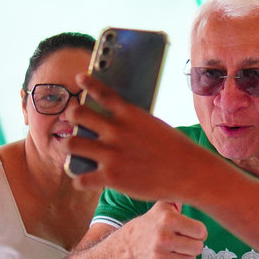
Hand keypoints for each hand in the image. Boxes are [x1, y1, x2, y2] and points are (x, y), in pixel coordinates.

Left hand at [65, 74, 220, 202]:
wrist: (189, 173)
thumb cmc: (176, 150)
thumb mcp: (155, 126)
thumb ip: (133, 123)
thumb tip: (114, 123)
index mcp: (130, 115)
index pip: (102, 92)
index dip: (88, 83)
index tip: (79, 78)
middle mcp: (117, 131)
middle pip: (78, 114)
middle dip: (71, 115)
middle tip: (73, 121)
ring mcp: (112, 155)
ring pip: (71, 144)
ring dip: (68, 146)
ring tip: (71, 150)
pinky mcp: (111, 178)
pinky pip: (80, 178)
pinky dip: (80, 179)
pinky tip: (84, 179)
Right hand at [126, 202, 206, 258]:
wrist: (133, 240)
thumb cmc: (156, 220)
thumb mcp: (166, 204)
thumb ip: (181, 196)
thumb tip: (198, 190)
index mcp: (168, 220)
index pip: (201, 231)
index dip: (199, 232)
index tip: (192, 230)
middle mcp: (163, 238)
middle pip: (198, 248)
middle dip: (195, 244)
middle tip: (186, 240)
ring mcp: (159, 255)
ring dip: (188, 256)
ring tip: (178, 249)